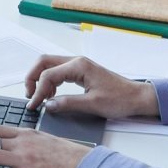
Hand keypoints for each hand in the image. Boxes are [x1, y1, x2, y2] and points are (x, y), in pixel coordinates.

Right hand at [21, 55, 157, 117]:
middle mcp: (77, 62)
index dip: (37, 91)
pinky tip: (52, 95)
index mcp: (79, 66)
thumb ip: (68, 104)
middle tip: (30, 96)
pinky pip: (58, 71)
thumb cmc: (120, 99)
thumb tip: (48, 105)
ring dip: (40, 79)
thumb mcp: (92, 105)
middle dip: (32, 78)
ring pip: (49, 65)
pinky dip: (50, 81)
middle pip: (43, 62)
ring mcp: (79, 65)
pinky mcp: (81, 71)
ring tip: (41, 98)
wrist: (137, 98)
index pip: (48, 75)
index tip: (34, 105)